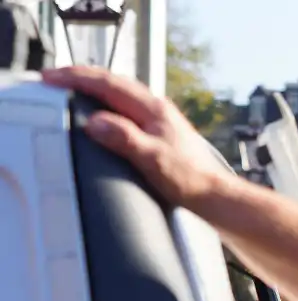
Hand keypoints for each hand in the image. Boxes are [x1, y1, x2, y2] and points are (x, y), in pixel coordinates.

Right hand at [40, 66, 232, 210]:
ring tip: (71, 88)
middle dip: (81, 77)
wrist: (212, 192)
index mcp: (153, 109)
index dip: (77, 78)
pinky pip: (127, 106)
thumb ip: (124, 138)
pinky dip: (107, 102)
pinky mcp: (160, 130)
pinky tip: (102, 111)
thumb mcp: (152, 159)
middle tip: (53, 78)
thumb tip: (95, 122)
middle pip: (114, 82)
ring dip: (94, 87)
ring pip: (121, 92)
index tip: (51, 77)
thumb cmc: (188, 178)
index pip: (108, 84)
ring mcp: (159, 118)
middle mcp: (157, 108)